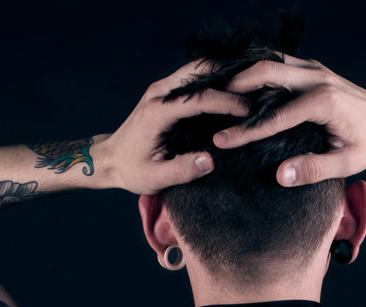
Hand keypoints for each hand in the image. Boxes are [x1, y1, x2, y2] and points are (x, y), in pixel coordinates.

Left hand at [102, 60, 250, 194]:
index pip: (199, 99)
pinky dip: (214, 79)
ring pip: (198, 69)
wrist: (109, 159)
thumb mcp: (156, 178)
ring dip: (224, 74)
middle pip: (200, 72)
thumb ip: (183, 170)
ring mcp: (161, 89)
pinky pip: (193, 76)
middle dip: (230, 78)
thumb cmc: (132, 170)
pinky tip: (232, 90)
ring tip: (249, 88)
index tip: (248, 111)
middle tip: (255, 90)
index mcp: (157, 112)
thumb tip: (211, 159)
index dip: (226, 102)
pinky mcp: (165, 91)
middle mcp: (159, 94)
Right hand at [213, 54, 365, 186]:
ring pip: (271, 61)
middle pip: (267, 72)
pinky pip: (279, 63)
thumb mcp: (346, 164)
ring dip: (245, 74)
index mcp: (324, 102)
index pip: (275, 117)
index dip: (246, 131)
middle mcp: (318, 79)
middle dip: (236, 87)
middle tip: (211, 103)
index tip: (221, 141)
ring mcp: (315, 69)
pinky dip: (258, 71)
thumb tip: (280, 176)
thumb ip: (313, 169)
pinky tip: (241, 86)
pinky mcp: (313, 68)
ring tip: (220, 91)